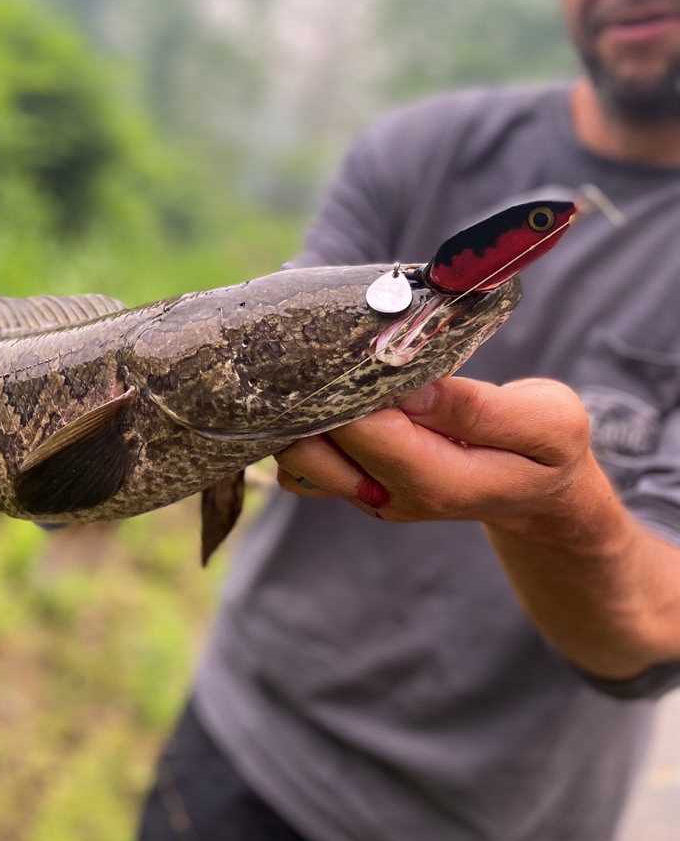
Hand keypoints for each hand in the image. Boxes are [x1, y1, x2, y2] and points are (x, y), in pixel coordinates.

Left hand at [274, 376, 604, 535]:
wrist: (536, 492)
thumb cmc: (545, 448)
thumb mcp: (545, 423)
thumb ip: (476, 408)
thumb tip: (410, 388)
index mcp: (439, 483)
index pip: (367, 432)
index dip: (350, 387)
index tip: (353, 343)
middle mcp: (390, 497)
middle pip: (315, 448)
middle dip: (315, 396)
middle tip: (332, 345)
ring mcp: (365, 496)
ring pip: (295, 460)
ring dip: (301, 415)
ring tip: (330, 368)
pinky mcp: (351, 486)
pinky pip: (299, 463)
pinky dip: (300, 429)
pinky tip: (329, 393)